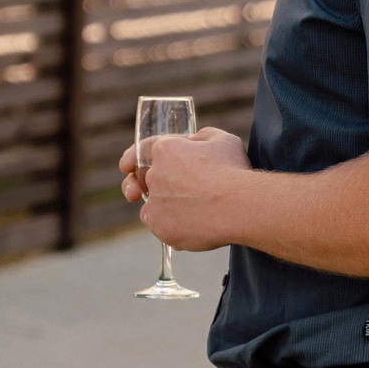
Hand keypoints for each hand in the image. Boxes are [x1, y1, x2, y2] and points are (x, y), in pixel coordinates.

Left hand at [118, 126, 252, 250]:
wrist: (242, 206)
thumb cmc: (234, 171)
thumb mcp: (221, 140)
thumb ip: (199, 139)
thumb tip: (191, 144)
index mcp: (165, 150)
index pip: (144, 150)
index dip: (134, 157)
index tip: (126, 166)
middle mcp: (154, 176)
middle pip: (144, 180)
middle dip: (144, 184)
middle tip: (149, 192)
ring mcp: (156, 204)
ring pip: (150, 207)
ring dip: (161, 207)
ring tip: (185, 211)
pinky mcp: (162, 228)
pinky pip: (159, 227)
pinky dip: (169, 226)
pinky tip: (188, 224)